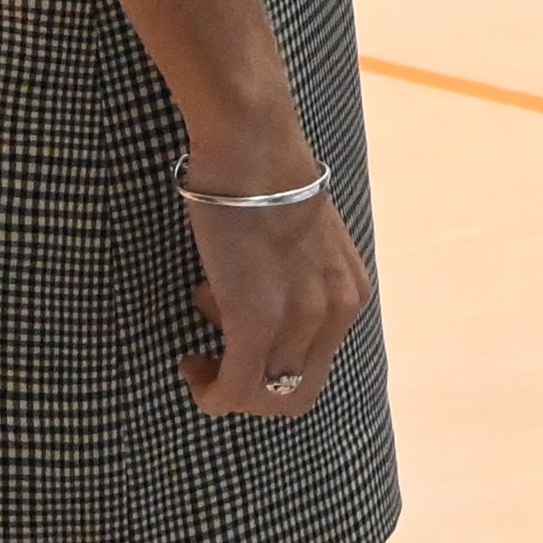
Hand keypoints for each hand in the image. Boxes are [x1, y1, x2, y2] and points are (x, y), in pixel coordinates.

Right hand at [173, 126, 371, 421]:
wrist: (251, 145)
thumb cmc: (264, 182)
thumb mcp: (304, 243)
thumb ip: (298, 282)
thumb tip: (252, 310)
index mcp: (350, 294)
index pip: (317, 366)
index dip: (273, 366)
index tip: (236, 339)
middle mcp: (337, 312)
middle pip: (297, 393)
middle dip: (251, 387)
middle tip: (214, 357)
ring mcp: (301, 319)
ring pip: (265, 397)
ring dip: (225, 381)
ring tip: (201, 335)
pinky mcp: (258, 321)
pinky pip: (236, 388)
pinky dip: (211, 392)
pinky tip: (192, 365)